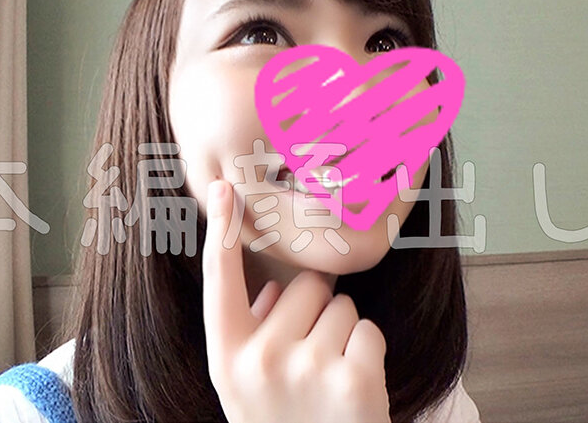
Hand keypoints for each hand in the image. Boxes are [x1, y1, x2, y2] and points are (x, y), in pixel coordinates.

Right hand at [202, 180, 390, 422]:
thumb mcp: (246, 383)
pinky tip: (353, 390)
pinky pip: (367, 330)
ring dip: (342, 336)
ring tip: (328, 382)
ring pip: (341, 306)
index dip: (222, 232)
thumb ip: (252, 331)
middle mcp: (258, 358)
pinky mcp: (352, 378)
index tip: (225, 188)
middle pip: (305, 285)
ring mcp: (304, 368)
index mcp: (226, 356)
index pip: (220, 281)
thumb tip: (276, 288)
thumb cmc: (282, 421)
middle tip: (308, 364)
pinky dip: (367, 355)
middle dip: (314, 313)